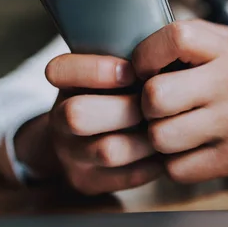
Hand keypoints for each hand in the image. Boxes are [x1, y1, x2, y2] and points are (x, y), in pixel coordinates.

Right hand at [44, 54, 163, 194]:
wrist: (91, 137)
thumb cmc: (120, 91)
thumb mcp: (114, 66)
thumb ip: (129, 54)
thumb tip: (166, 45)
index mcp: (66, 83)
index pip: (59, 70)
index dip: (95, 69)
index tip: (131, 70)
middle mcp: (60, 119)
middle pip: (78, 115)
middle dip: (125, 108)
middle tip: (154, 103)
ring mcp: (71, 154)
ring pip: (108, 150)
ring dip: (146, 138)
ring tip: (168, 126)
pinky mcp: (87, 181)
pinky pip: (127, 176)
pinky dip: (154, 162)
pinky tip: (166, 149)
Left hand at [131, 20, 227, 183]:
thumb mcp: (226, 44)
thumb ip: (188, 39)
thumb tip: (134, 55)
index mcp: (224, 48)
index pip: (173, 38)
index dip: (145, 55)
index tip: (144, 70)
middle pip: (155, 96)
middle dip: (146, 106)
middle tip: (156, 108)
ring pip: (161, 137)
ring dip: (158, 139)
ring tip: (172, 130)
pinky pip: (177, 168)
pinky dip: (174, 164)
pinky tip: (187, 151)